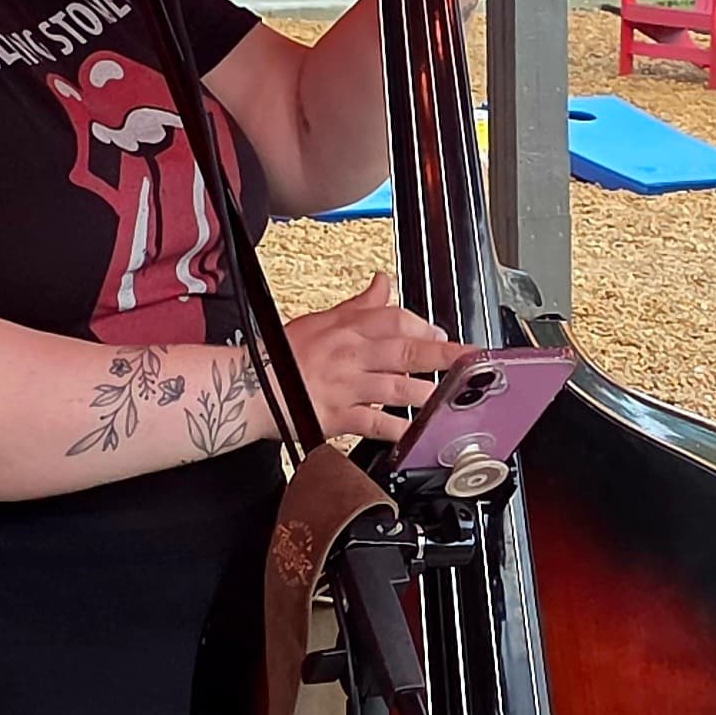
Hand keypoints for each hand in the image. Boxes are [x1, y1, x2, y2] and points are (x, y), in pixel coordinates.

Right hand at [284, 271, 462, 444]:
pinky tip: (415, 432)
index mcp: (346, 329)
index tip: (441, 334)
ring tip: (448, 398)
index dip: (422, 325)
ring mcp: (344, 386)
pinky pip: (374, 423)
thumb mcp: (320, 320)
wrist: (247, 387)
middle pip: (405, 349)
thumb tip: (384, 282)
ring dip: (426, 392)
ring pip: (396, 386)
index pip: (393, 318)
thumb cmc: (281, 355)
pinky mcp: (336, 415)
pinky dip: (397, 429)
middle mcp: (349, 354)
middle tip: (469, 360)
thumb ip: (358, 305)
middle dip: (442, 354)